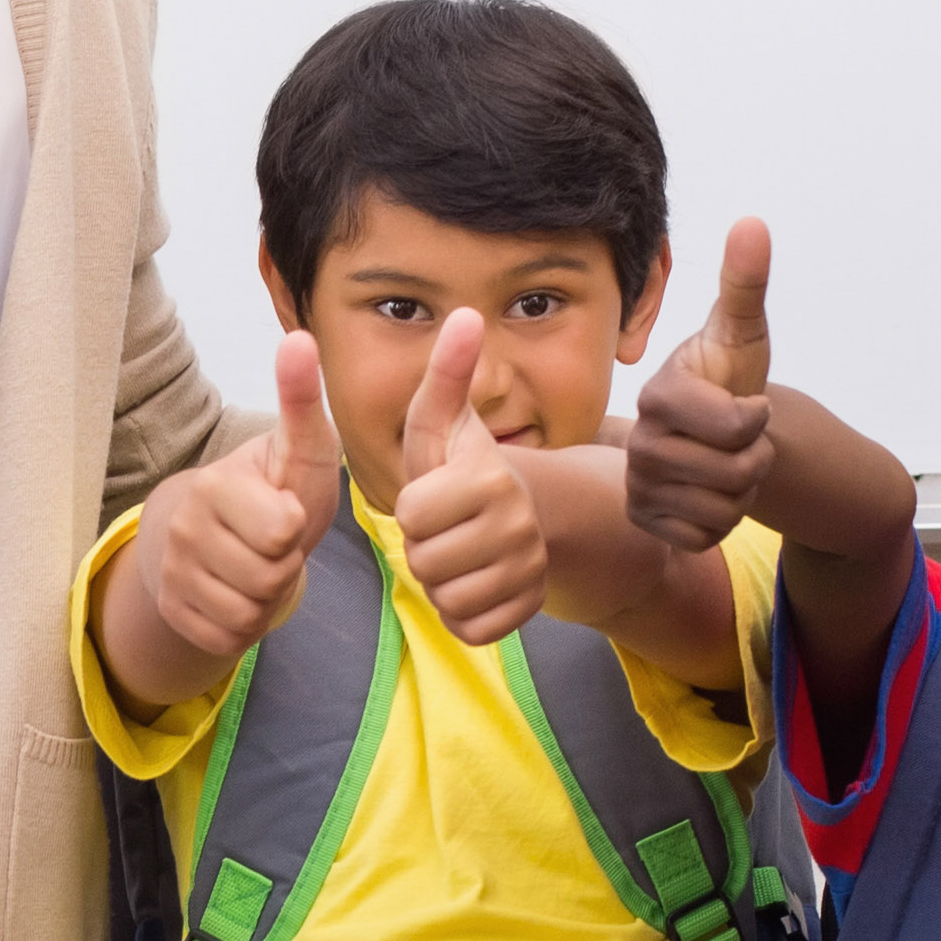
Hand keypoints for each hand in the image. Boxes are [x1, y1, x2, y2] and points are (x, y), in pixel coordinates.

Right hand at [120, 331, 347, 677]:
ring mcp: (172, 575)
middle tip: (273, 544)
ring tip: (258, 566)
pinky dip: (245, 625)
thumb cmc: (270, 487)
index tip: (282, 511)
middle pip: (268, 579)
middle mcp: (183, 531)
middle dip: (283, 566)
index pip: (281, 532)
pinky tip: (238, 593)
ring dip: (268, 598)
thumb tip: (301, 338)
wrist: (210, 531)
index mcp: (213, 487)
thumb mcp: (297, 447)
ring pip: (249, 614)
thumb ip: (301, 400)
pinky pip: (229, 639)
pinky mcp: (173, 612)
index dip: (295, 529)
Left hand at [389, 309, 545, 645]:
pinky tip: (472, 581)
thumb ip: (447, 375)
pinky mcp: (526, 613)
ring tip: (456, 552)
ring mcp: (528, 573)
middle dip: (423, 546)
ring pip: (446, 597)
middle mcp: (519, 527)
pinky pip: (469, 628)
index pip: (414, 515)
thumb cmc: (461, 465)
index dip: (412, 507)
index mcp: (492, 478)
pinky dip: (461, 611)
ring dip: (439, 580)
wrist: (516, 514)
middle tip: (444, 527)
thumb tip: (464, 313)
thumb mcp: (443, 420)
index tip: (432, 493)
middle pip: (426, 561)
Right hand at [625, 217, 774, 550]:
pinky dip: (722, 521)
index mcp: (658, 395)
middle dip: (755, 458)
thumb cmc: (730, 376)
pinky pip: (707, 537)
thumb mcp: (743, 332)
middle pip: (736, 472)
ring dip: (741, 491)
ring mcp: (638, 485)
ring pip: (724, 509)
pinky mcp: (646, 522)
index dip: (759, 418)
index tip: (746, 403)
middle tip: (738, 439)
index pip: (740, 425)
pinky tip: (709, 493)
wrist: (719, 429)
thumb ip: (745, 282)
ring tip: (724, 463)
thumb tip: (752, 223)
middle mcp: (638, 442)